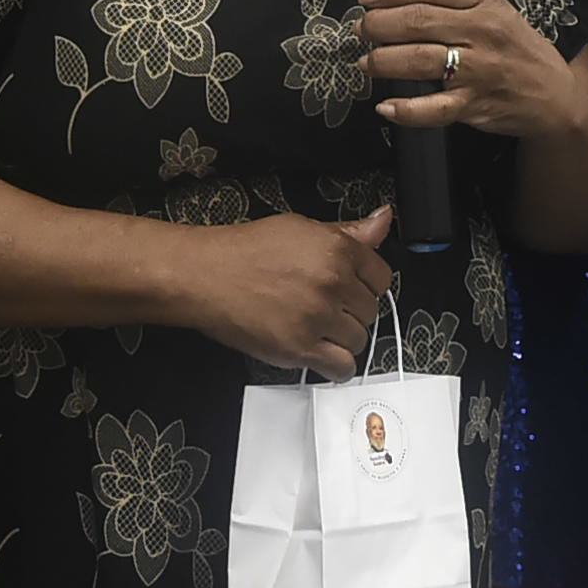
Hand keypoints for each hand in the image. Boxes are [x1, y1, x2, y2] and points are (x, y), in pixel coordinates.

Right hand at [175, 207, 396, 377]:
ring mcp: (317, 318)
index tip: (353, 288)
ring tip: (319, 328)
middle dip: (352, 310)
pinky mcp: (300, 349)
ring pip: (360, 339)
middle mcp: (332, 283)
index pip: (381, 276)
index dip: (366, 284)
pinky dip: (337, 365)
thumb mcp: (301, 228)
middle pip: (371, 309)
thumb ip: (348, 231)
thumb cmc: (244, 251)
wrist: (204, 276)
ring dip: (343, 337)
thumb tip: (383, 220)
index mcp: (336, 249)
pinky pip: (342, 367)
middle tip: (328, 306)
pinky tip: (322, 352)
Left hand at [360, 0, 584, 140]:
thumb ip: (455, 1)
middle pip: (417, 21)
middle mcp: (482, 32)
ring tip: (366, 61)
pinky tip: (385, 106)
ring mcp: (478, 70)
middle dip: (378, 24)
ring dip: (382, 60)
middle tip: (362, 29)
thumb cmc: (517, 49)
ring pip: (418, 60)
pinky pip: (432, 109)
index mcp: (485, 2)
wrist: (554, 94)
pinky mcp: (474, 105)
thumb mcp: (496, 11)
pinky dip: (405, 110)